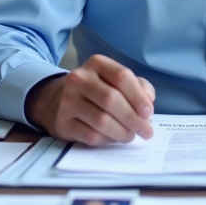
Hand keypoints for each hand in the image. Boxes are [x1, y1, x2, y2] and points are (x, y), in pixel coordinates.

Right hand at [25, 54, 155, 145]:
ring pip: (102, 121)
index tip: (148, 112)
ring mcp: (68, 100)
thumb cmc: (96, 91)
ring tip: (130, 136)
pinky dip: (107, 140)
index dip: (139, 97)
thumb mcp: (115, 81)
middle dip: (133, 119)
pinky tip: (112, 138)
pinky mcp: (62, 122)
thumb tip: (148, 103)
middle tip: (146, 131)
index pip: (122, 77)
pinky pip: (91, 136)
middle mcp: (79, 79)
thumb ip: (137, 87)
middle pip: (112, 100)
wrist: (57, 100)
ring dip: (122, 132)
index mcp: (97, 64)